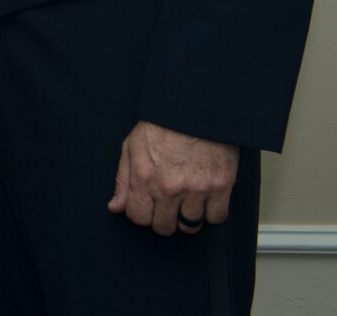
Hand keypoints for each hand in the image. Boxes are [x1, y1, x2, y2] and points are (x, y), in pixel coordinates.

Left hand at [107, 120, 239, 234]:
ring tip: (187, 202)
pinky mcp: (220, 186)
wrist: (194, 109)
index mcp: (144, 177)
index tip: (148, 208)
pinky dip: (211, 213)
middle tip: (168, 206)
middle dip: (164, 220)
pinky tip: (205, 200)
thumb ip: (122, 181)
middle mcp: (169, 187)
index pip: (139, 218)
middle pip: (164, 227)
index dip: (142, 215)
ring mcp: (196, 189)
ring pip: (190, 226)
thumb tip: (115, 207)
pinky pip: (216, 218)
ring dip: (188, 218)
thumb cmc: (162, 126)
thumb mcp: (131, 147)